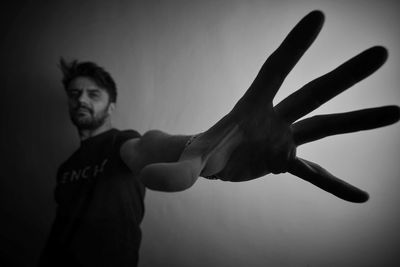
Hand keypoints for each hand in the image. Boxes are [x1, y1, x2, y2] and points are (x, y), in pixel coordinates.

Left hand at [141, 11, 398, 201]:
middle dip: (344, 75)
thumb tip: (141, 168)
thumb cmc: (196, 152)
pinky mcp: (286, 163)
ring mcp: (284, 140)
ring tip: (398, 110)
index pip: (274, 70)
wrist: (209, 165)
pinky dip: (335, 185)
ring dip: (359, 120)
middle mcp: (274, 118)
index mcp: (250, 107)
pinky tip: (361, 197)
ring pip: (326, 126)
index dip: (294, 45)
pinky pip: (316, 174)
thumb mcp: (185, 159)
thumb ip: (169, 164)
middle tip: (381, 52)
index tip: (319, 16)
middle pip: (313, 93)